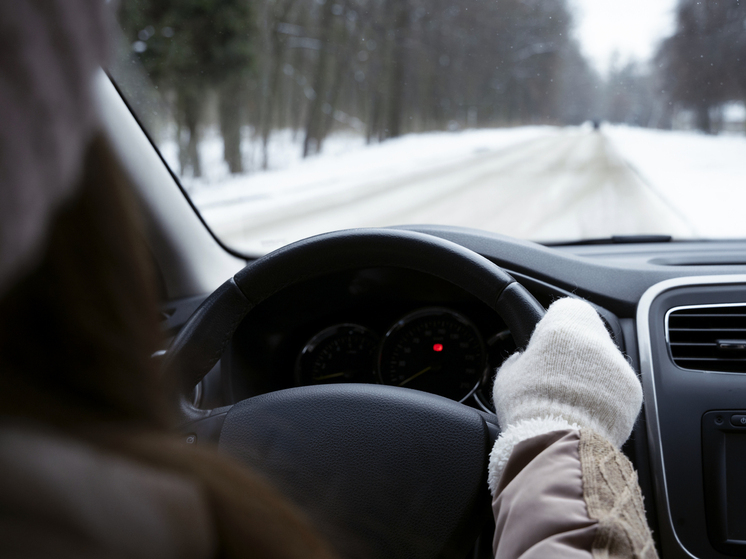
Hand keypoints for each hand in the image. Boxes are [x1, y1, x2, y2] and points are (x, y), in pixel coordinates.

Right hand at [488, 298, 641, 489]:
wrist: (557, 442)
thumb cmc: (527, 405)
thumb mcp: (509, 375)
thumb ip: (519, 360)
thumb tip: (522, 360)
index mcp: (564, 324)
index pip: (564, 309)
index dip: (552, 327)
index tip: (544, 346)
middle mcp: (597, 338)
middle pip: (589, 335)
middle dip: (575, 352)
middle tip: (555, 375)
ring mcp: (619, 365)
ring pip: (606, 361)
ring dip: (592, 374)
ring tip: (570, 399)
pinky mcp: (633, 392)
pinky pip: (619, 387)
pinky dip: (607, 396)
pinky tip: (586, 412)